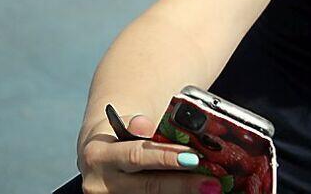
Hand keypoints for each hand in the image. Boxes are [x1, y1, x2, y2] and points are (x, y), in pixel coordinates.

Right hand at [78, 114, 214, 193]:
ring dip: (182, 193)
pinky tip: (194, 193)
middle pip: (148, 185)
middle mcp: (100, 183)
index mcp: (99, 155)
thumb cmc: (120, 136)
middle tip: (212, 181)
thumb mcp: (124, 123)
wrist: (98, 157)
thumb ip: (136, 124)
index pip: (137, 156)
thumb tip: (143, 125)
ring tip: (210, 188)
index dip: (166, 157)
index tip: (194, 158)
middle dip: (182, 184)